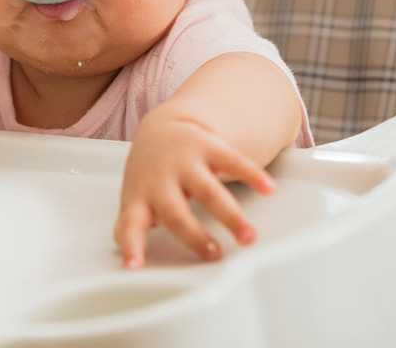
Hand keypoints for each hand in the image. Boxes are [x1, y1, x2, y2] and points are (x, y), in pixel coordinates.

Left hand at [114, 114, 276, 268]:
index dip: (132, 246)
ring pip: (208, 190)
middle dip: (195, 236)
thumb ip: (130, 226)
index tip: (134, 266)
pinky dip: (252, 175)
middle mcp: (162, 180)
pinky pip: (233, 160)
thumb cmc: (151, 175)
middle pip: (176, 212)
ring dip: (230, 215)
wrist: (162, 130)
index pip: (131, 225)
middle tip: (214, 254)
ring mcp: (185, 162)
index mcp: (141, 197)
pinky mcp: (209, 146)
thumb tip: (128, 259)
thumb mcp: (135, 198)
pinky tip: (268, 189)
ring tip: (247, 237)